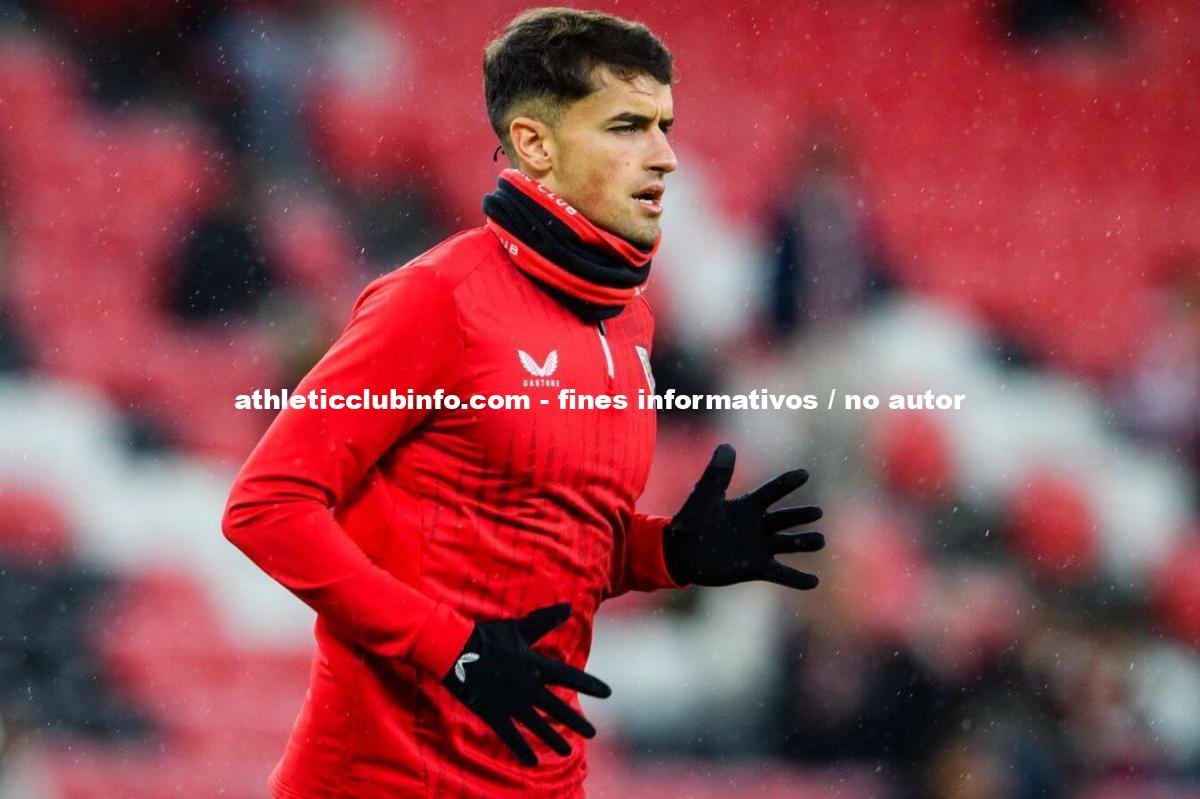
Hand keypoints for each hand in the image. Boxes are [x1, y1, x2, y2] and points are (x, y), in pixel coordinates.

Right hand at [442, 602, 610, 765]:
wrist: (456, 649)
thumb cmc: (489, 635)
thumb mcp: (520, 626)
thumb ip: (546, 619)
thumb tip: (570, 606)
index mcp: (536, 666)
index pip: (570, 677)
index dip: (590, 685)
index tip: (608, 693)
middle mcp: (528, 687)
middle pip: (557, 708)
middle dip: (576, 722)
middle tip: (593, 733)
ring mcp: (511, 703)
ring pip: (537, 725)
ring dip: (553, 738)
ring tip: (568, 751)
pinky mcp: (494, 713)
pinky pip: (510, 735)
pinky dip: (521, 748)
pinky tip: (532, 761)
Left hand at [663, 443, 824, 588]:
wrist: (681, 552)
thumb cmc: (691, 520)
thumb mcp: (704, 495)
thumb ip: (717, 473)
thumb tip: (726, 445)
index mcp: (747, 506)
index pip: (771, 492)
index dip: (786, 483)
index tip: (803, 474)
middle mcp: (758, 525)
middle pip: (784, 518)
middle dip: (800, 515)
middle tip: (818, 512)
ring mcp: (759, 547)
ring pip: (787, 543)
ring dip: (804, 543)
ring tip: (820, 540)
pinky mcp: (756, 568)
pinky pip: (781, 573)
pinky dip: (796, 578)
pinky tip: (813, 582)